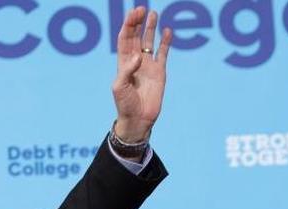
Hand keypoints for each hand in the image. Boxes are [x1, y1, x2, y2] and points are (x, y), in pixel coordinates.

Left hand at [111, 7, 172, 141]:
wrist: (138, 119)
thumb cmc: (124, 104)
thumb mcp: (120, 87)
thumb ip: (127, 70)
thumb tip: (137, 57)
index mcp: (123, 63)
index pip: (125, 39)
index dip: (128, 25)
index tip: (134, 13)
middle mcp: (135, 61)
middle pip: (136, 36)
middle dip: (138, 23)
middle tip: (142, 8)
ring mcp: (148, 65)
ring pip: (149, 42)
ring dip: (150, 28)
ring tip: (153, 13)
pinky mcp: (160, 72)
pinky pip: (163, 53)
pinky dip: (165, 42)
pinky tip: (167, 31)